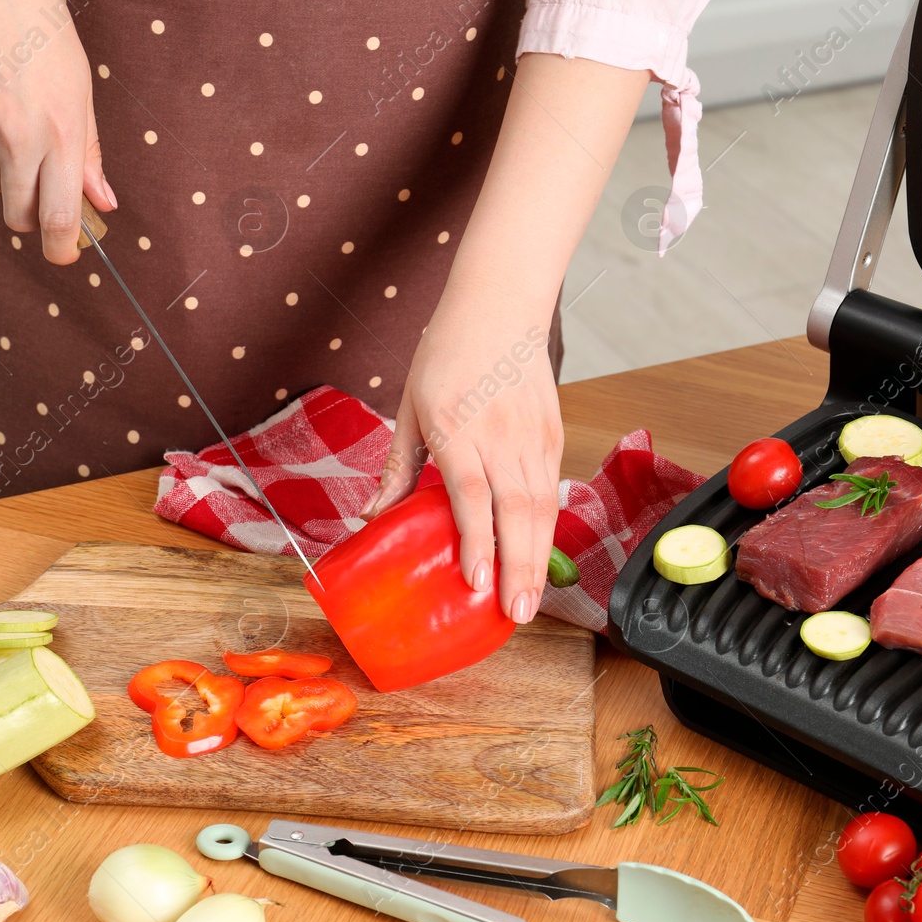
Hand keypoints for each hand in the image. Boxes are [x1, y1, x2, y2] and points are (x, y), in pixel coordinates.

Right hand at [0, 0, 112, 262]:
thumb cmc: (40, 32)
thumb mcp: (82, 92)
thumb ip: (88, 154)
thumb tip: (102, 202)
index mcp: (59, 135)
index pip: (59, 217)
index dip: (63, 247)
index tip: (65, 254)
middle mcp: (14, 139)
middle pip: (17, 214)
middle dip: (30, 214)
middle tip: (38, 190)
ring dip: (2, 167)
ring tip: (11, 115)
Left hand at [365, 290, 561, 624]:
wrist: (499, 306)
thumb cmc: (447, 353)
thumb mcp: (409, 407)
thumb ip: (398, 467)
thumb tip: (370, 517)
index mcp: (456, 427)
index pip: (471, 494)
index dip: (477, 542)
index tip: (476, 582)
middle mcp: (500, 436)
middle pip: (516, 512)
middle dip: (518, 569)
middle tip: (515, 615)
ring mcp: (532, 436)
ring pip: (542, 508)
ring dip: (538, 559)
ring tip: (531, 602)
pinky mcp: (552, 435)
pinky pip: (551, 492)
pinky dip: (547, 530)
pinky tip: (540, 560)